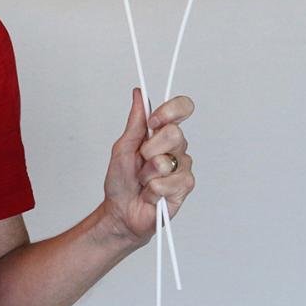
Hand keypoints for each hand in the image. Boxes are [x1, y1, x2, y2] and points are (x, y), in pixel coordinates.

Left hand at [101, 88, 195, 245]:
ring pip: (168, 161)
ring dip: (147, 174)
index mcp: (162, 133)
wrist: (121, 211)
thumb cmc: (121, 180)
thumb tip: (139, 94)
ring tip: (143, 181)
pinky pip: (169, 182)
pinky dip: (153, 189)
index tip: (152, 121)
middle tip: (140, 161)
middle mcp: (176, 148)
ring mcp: (182, 167)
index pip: (182, 109)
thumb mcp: (123, 147)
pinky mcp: (184, 187)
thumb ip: (135, 121)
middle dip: (149, 150)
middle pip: (174, 133)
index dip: (170, 111)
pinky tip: (150, 193)